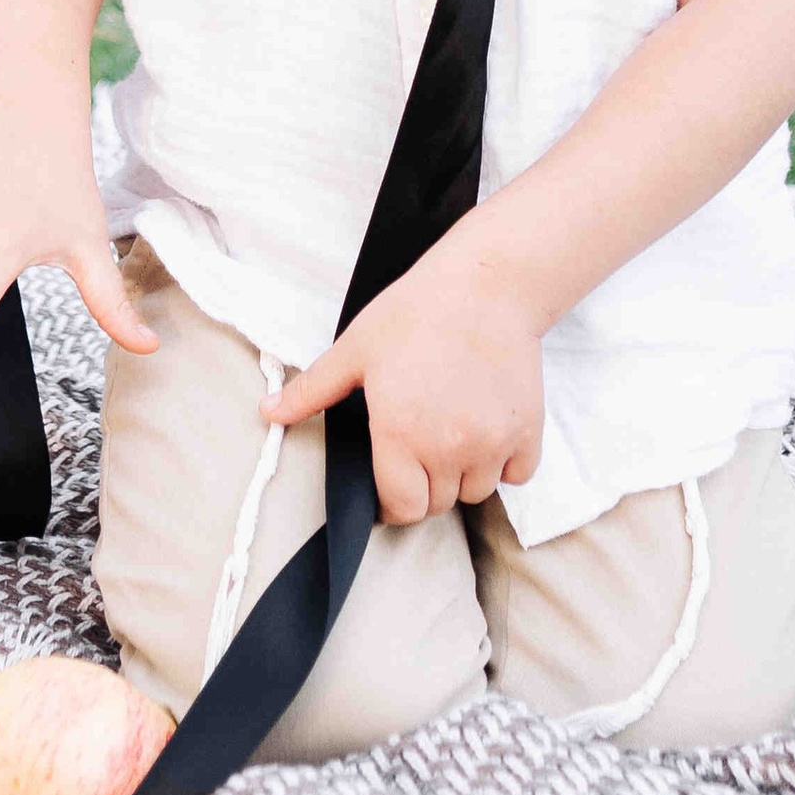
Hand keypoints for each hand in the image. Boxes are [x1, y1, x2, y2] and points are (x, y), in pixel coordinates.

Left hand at [267, 251, 543, 522]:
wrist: (483, 286)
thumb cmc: (415, 312)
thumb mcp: (354, 350)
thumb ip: (311, 390)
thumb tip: (267, 413)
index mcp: (401, 433)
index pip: (401, 508)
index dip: (390, 504)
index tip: (388, 484)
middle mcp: (449, 447)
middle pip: (436, 503)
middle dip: (422, 486)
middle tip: (415, 449)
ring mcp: (493, 442)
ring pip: (476, 491)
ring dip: (461, 476)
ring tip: (449, 435)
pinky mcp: (528, 431)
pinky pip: (517, 474)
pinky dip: (503, 464)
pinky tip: (485, 430)